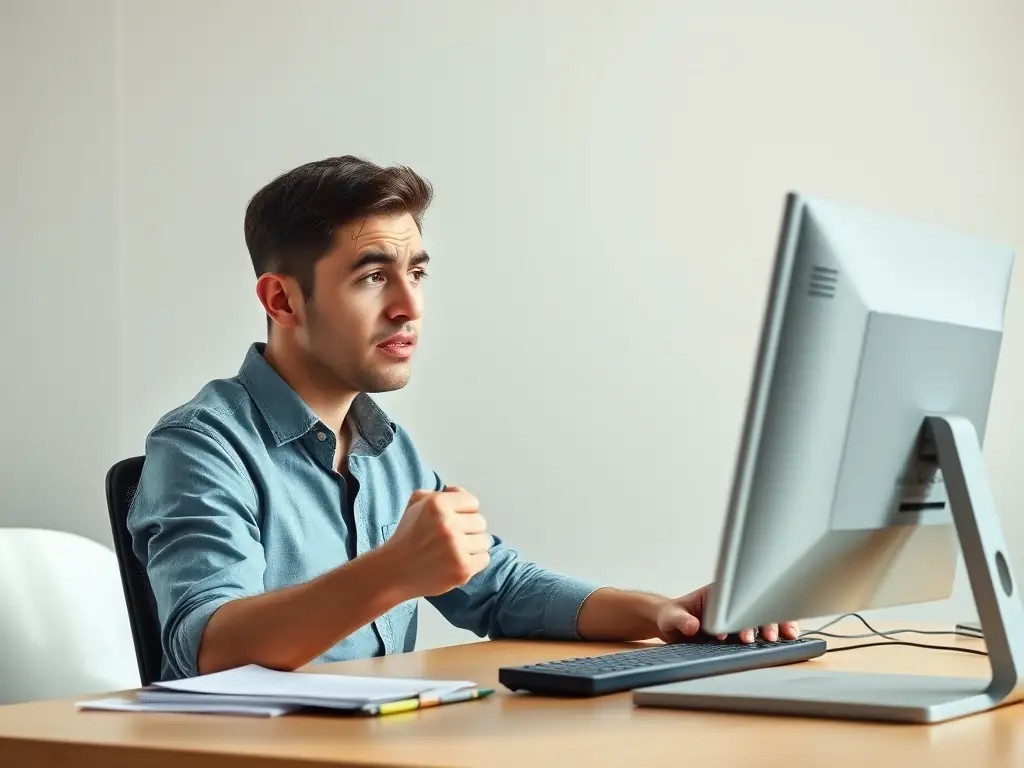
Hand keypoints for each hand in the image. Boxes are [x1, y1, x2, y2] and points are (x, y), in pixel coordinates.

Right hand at [382, 486, 490, 597]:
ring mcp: (456, 548)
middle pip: (480, 522)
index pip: (472, 502)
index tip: (452, 521)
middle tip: (451, 539)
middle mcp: (448, 524)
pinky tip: (456, 562)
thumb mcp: (416, 504)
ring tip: (454, 551)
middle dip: (468, 530)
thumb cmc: (407, 537)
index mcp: (437, 504)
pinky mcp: (462, 569)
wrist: (394, 571)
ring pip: (484, 541)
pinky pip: (484, 559)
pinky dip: (473, 561)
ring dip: (472, 546)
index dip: (463, 512)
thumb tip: (461, 493)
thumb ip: (441, 493)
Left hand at [655, 584, 798, 643]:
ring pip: (765, 617)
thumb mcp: (671, 617)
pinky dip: (777, 634)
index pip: (736, 597)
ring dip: (775, 627)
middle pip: (756, 607)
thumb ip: (681, 620)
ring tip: (778, 640)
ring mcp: (740, 616)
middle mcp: (733, 602)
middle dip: (764, 622)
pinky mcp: (743, 629)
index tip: (742, 631)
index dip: (743, 612)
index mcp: (718, 593)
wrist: (673, 625)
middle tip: (769, 637)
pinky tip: (788, 642)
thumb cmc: (672, 616)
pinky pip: (763, 630)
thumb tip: (693, 626)